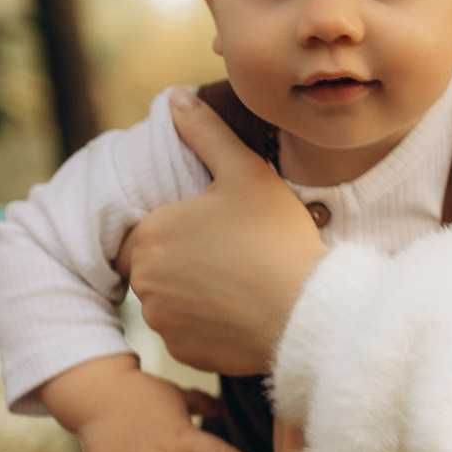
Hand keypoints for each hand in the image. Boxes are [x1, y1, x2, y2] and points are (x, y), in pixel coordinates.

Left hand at [118, 88, 328, 375]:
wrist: (306, 312)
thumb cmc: (277, 237)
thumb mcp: (246, 172)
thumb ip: (206, 133)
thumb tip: (175, 98)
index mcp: (151, 232)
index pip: (154, 227)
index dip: (188, 226)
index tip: (222, 230)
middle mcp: (144, 280)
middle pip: (160, 264)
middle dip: (189, 259)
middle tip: (236, 255)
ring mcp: (162, 321)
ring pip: (171, 300)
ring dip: (195, 293)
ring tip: (241, 283)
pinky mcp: (183, 353)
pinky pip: (187, 333)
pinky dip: (208, 325)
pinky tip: (241, 313)